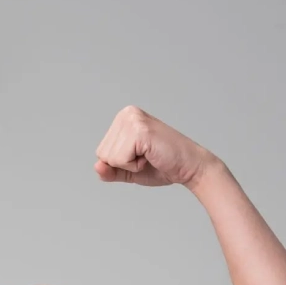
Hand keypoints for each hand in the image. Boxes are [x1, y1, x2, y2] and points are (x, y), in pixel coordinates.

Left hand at [93, 105, 215, 187]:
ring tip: (149, 155)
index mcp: (123, 118)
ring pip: (109, 158)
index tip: (141, 156)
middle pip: (103, 154)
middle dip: (124, 164)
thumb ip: (110, 170)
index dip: (120, 164)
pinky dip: (135, 165)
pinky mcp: (139, 130)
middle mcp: (126, 114)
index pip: (101, 152)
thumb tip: (96, 166)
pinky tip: (151, 155)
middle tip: (147, 156)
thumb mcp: (129, 170)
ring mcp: (133, 120)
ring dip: (130, 164)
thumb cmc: (162, 166)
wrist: (189, 167)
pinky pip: (120, 160)